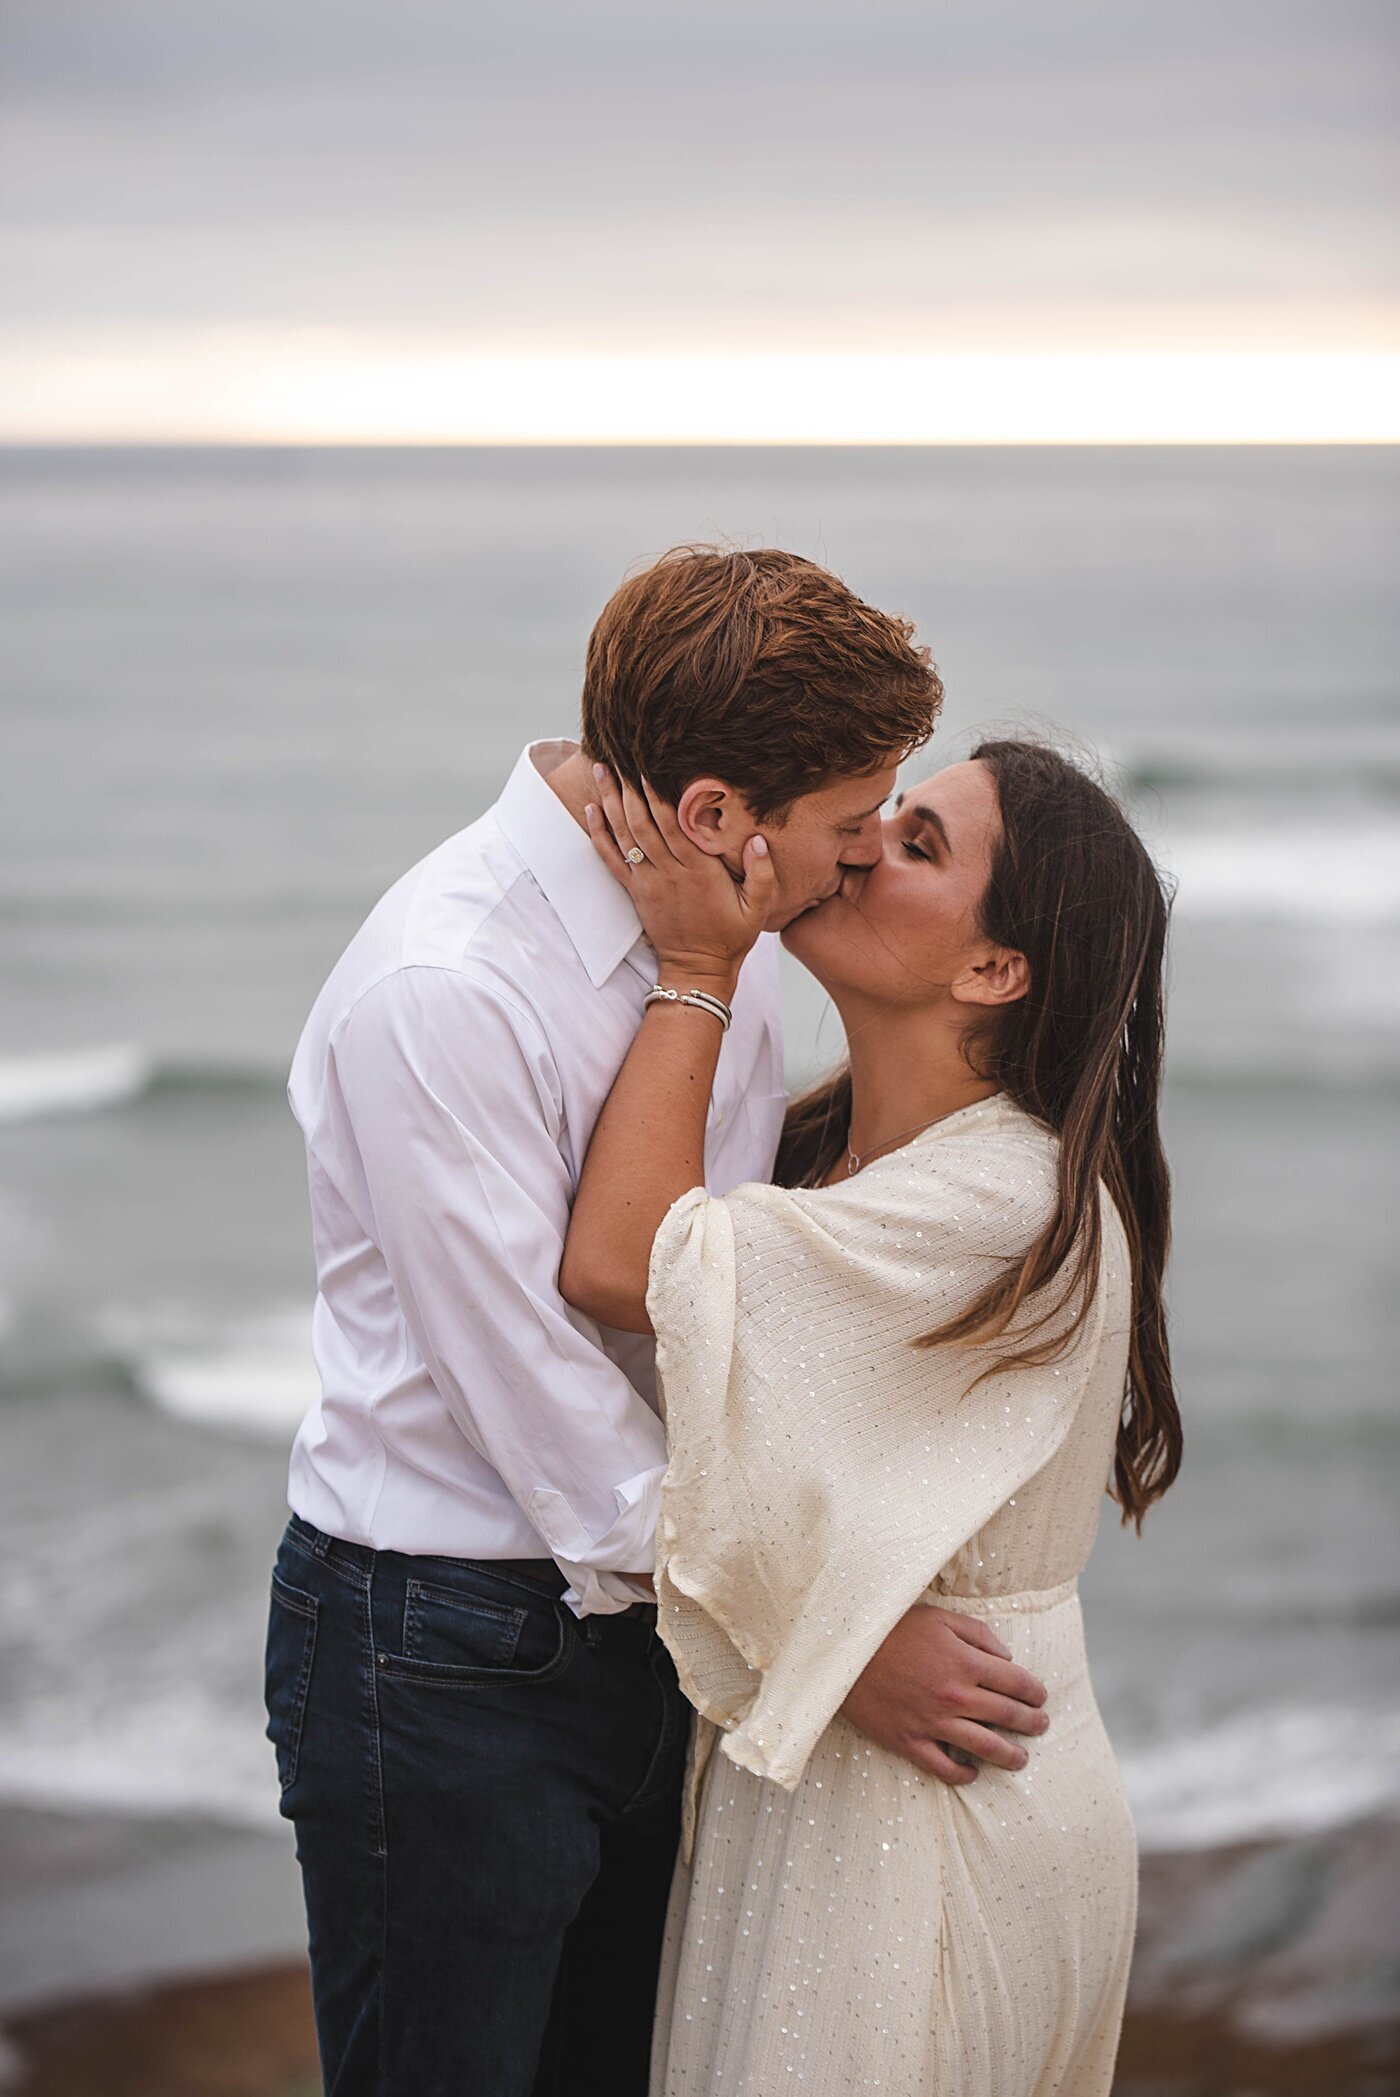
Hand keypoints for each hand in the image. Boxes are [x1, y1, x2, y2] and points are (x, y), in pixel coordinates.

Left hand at [586, 767, 775, 988]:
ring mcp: (647, 882)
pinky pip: (610, 859)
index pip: (674, 826)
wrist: (698, 969)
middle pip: (643, 824)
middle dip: (630, 788)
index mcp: (699, 872)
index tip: (651, 767)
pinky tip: (590, 809)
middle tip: (620, 755)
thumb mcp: (759, 909)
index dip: (659, 796)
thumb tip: (759, 839)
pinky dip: (598, 834)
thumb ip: (763, 874)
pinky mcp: (635, 891)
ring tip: (602, 770)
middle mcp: (669, 873)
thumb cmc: (731, 937)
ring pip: (624, 836)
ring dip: (611, 801)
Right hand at [840, 1606, 1049, 1785]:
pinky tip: (974, 1772)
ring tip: (1021, 1758)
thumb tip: (1006, 1656)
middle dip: (1031, 1723)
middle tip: (1041, 1726)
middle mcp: (955, 1696)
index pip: (1015, 1682)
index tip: (1041, 1697)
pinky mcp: (909, 1742)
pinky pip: (944, 1768)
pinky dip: (964, 1774)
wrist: (844, 1652)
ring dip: (1010, 1755)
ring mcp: (933, 1723)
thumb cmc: (891, 1629)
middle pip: (1007, 1716)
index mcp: (965, 1662)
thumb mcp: (938, 1617)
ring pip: (985, 1747)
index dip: (1034, 1691)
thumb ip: (977, 1634)